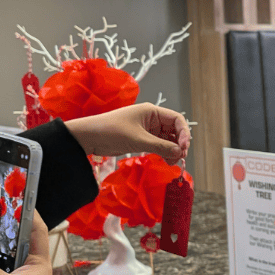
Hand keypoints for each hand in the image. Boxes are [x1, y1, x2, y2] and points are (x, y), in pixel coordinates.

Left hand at [65, 103, 190, 165]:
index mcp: (151, 112)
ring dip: (172, 150)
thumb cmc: (112, 132)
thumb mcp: (138, 140)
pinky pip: (158, 145)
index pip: (177, 120)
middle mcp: (151, 119)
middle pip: (174, 130)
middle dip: (178, 144)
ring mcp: (147, 129)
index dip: (184, 133)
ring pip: (167, 139)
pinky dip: (164, 152)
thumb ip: (161, 146)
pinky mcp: (141, 139)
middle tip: (179, 158)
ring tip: (172, 162)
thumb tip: (180, 153)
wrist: (89, 137)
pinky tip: (165, 161)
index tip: (184, 148)